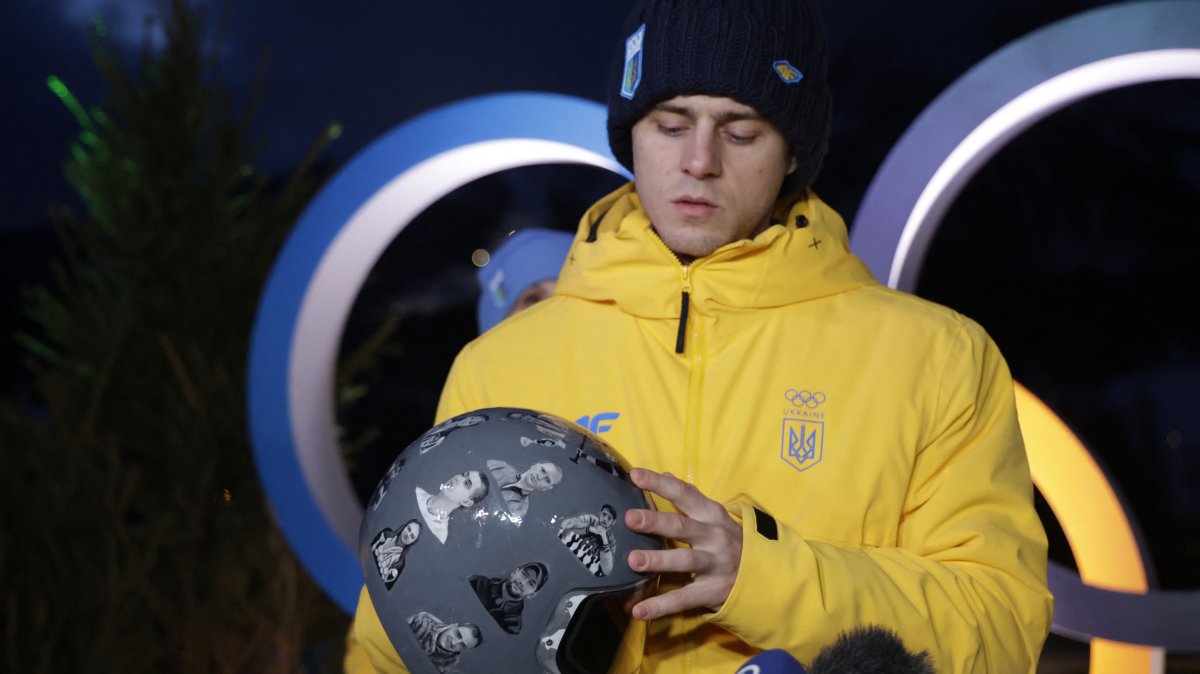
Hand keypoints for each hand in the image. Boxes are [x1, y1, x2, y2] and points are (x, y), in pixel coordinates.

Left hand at [625, 468, 742, 619]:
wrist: (763, 574)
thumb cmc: (728, 540)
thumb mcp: (713, 516)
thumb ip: (689, 498)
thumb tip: (664, 474)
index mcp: (711, 514)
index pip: (684, 494)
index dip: (660, 484)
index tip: (635, 475)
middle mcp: (714, 536)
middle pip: (683, 526)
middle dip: (656, 521)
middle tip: (630, 518)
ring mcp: (714, 564)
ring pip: (685, 560)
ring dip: (659, 560)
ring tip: (633, 560)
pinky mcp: (711, 591)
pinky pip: (683, 598)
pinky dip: (660, 606)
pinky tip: (639, 610)